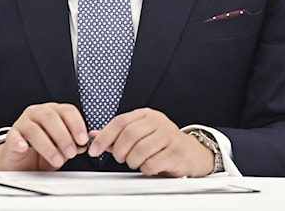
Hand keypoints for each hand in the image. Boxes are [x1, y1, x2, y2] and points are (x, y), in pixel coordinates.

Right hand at [0, 102, 89, 172]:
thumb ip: (72, 145)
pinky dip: (20, 142)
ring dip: (48, 145)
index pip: (67, 110)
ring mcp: (22, 123)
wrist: (20, 162)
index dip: (76, 124)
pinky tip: (25, 148)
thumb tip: (84, 146)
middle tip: (70, 152)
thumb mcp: (61, 148)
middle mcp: (37, 113)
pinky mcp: (10, 136)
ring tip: (57, 160)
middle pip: (51, 117)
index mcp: (53, 112)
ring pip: (34, 129)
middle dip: (63, 136)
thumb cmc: (42, 151)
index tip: (82, 139)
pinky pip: (14, 136)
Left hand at [86, 108, 214, 176]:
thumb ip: (118, 135)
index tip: (94, 150)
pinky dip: (146, 168)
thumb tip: (94, 135)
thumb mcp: (140, 134)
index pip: (120, 122)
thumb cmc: (162, 144)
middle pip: (129, 135)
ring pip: (139, 150)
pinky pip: (151, 163)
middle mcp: (158, 122)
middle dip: (119, 151)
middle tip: (121, 158)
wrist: (191, 152)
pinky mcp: (175, 152)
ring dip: (132, 161)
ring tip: (136, 162)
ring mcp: (168, 135)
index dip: (104, 137)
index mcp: (146, 115)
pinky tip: (149, 166)